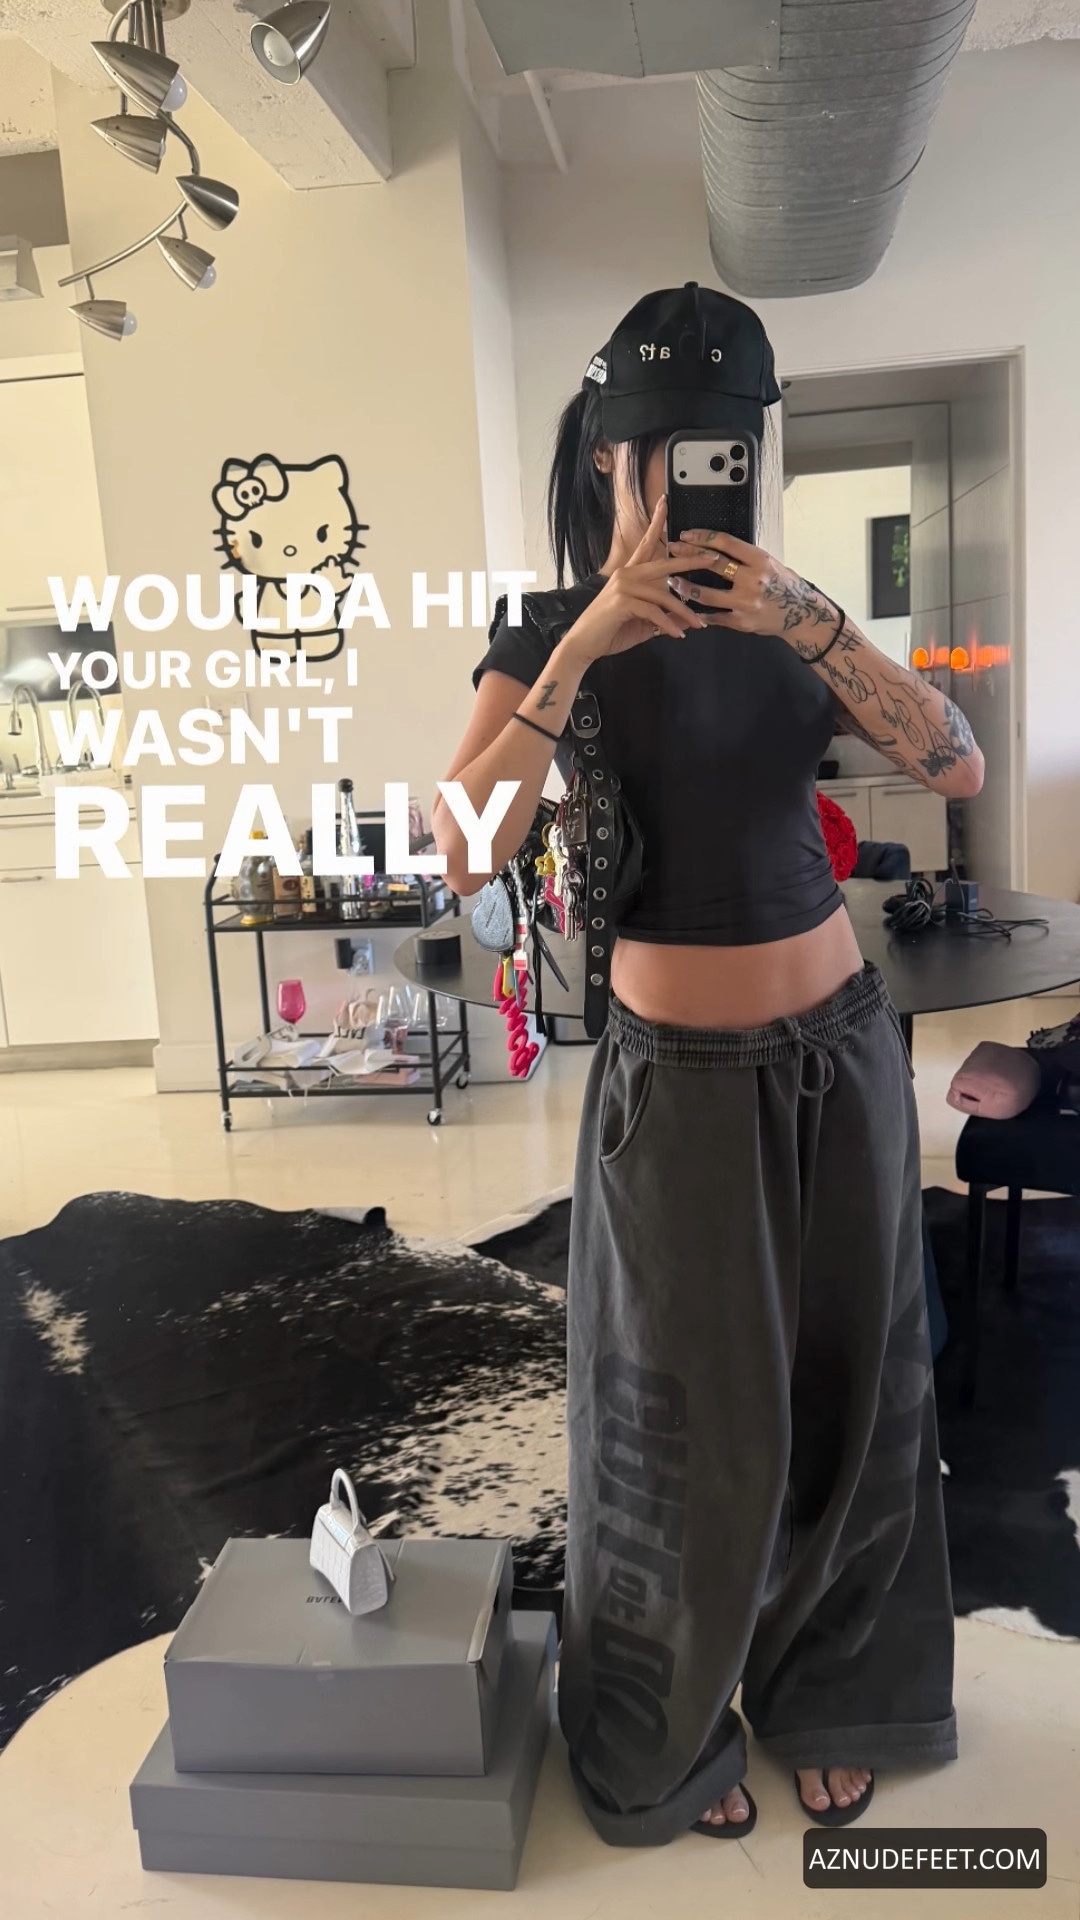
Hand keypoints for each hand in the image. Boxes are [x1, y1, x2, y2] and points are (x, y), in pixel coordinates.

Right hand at [560, 498, 728, 665]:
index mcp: (630, 573)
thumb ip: (664, 618)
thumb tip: (687, 620)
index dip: (656, 523)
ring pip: (663, 595)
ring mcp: (623, 586)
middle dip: (691, 561)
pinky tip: (678, 635)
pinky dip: (668, 625)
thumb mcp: (643, 623)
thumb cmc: (611, 631)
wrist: (584, 645)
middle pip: (664, 564)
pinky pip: (654, 612)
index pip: (645, 543)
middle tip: (713, 557)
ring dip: (683, 612)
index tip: (664, 502)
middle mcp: (626, 574)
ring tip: (698, 624)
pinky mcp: (622, 602)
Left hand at [667, 530, 837, 639]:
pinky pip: (713, 617)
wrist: (801, 615)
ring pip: (706, 595)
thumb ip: (746, 558)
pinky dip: (697, 613)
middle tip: (671, 550)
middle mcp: (753, 580)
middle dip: (687, 556)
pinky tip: (684, 608)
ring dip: (685, 586)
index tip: (686, 535)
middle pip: (712, 565)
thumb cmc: (784, 585)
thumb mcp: (770, 564)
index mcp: (760, 561)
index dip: (702, 537)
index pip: (726, 543)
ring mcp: (745, 603)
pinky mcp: (741, 622)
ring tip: (672, 580)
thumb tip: (716, 547)